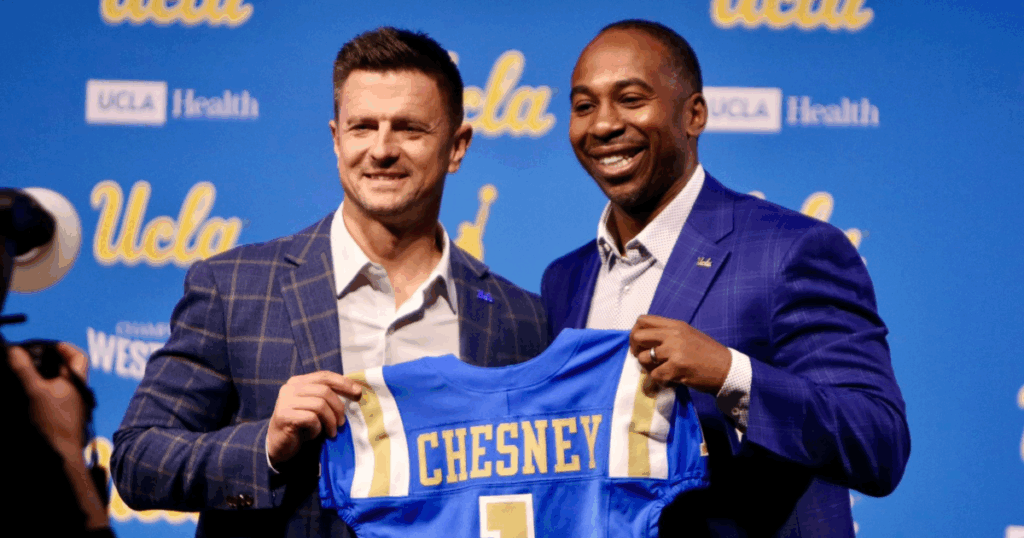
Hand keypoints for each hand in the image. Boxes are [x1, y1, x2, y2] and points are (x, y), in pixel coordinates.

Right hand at [7, 342, 89, 458]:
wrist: (59, 454)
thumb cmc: (52, 422)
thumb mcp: (35, 391)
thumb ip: (24, 370)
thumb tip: (14, 350)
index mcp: (76, 381)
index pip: (80, 357)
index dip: (65, 347)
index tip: (47, 345)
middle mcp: (76, 391)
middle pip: (66, 368)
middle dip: (48, 360)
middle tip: (28, 358)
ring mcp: (69, 404)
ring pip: (57, 383)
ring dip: (41, 375)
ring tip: (23, 372)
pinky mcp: (60, 415)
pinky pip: (51, 396)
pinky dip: (39, 390)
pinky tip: (26, 391)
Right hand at [266, 371, 362, 466]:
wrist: (279, 445)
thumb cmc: (301, 425)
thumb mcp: (315, 407)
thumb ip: (328, 397)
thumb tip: (356, 391)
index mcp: (298, 381)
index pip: (325, 376)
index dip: (344, 383)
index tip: (358, 394)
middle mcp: (290, 388)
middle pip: (324, 391)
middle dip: (339, 407)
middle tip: (342, 422)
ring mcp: (285, 401)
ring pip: (319, 405)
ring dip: (330, 420)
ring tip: (332, 432)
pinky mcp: (283, 416)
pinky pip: (310, 418)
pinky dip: (317, 428)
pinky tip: (314, 435)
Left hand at [629, 315, 731, 394]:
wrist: (727, 369)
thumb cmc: (707, 353)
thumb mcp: (687, 335)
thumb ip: (667, 334)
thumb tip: (644, 340)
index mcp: (675, 325)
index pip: (643, 320)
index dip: (636, 332)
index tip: (640, 344)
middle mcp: (673, 334)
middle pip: (638, 336)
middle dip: (635, 349)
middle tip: (643, 359)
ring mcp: (675, 350)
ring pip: (643, 357)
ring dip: (647, 367)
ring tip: (659, 370)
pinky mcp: (677, 367)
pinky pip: (654, 374)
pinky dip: (658, 380)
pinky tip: (668, 379)